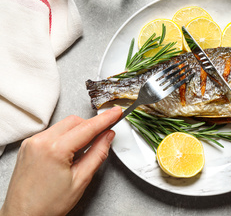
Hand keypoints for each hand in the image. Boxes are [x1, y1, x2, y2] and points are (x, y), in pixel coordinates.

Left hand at [0, 106, 121, 215]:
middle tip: (104, 135)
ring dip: (78, 131)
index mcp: (55, 149)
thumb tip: (107, 136)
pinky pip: (52, 132)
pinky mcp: (28, 146)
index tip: (116, 112)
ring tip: (83, 149)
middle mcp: (40, 141)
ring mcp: (32, 143)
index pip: (87, 127)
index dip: (105, 119)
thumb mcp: (81, 180)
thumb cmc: (48, 205)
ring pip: (63, 125)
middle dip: (91, 125)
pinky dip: (65, 136)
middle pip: (74, 121)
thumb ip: (98, 153)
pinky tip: (69, 151)